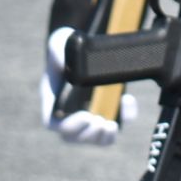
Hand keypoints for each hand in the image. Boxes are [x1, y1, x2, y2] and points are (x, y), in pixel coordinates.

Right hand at [40, 26, 137, 145]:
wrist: (83, 44)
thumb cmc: (67, 45)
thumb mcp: (60, 42)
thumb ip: (57, 50)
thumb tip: (61, 60)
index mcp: (53, 98)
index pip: (52, 123)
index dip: (68, 126)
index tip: (86, 116)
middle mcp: (67, 111)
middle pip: (72, 137)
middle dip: (88, 135)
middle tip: (101, 122)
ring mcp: (87, 113)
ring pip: (93, 138)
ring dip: (103, 138)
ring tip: (112, 125)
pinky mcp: (105, 109)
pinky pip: (114, 123)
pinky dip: (124, 118)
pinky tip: (128, 100)